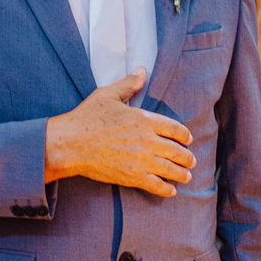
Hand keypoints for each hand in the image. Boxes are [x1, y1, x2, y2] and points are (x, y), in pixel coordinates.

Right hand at [45, 67, 194, 196]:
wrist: (70, 144)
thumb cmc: (87, 117)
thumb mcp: (107, 95)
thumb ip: (129, 84)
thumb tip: (142, 70)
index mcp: (144, 119)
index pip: (175, 129)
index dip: (185, 135)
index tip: (187, 139)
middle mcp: (147, 141)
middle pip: (178, 151)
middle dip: (187, 157)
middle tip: (190, 160)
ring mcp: (141, 160)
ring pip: (171, 170)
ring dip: (182, 173)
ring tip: (186, 175)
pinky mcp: (132, 176)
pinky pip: (157, 185)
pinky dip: (166, 189)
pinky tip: (170, 190)